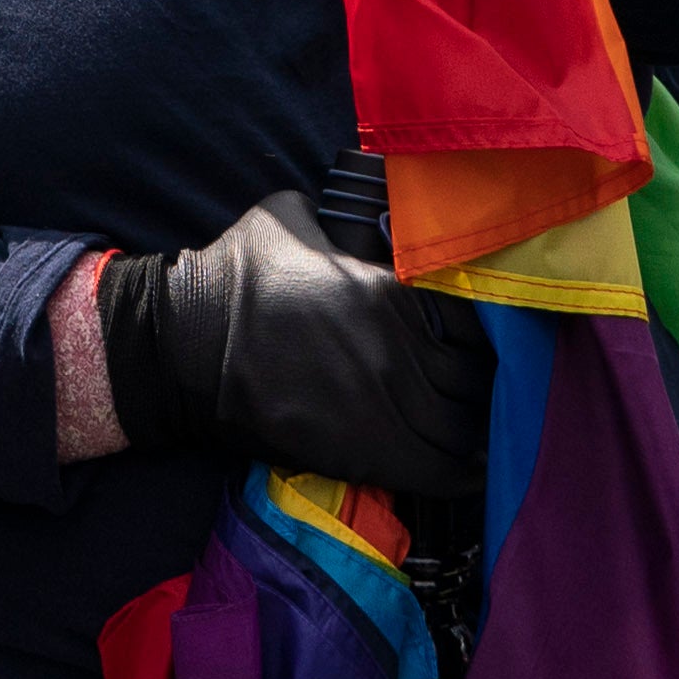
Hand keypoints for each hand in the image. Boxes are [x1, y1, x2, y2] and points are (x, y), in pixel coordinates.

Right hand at [98, 185, 497, 493]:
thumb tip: (363, 206)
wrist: (187, 346)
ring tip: (484, 429)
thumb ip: (341, 216)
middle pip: (478, 377)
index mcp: (390, 288)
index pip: (476, 318)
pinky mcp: (364, 450)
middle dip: (490, 385)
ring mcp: (385, 402)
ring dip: (481, 428)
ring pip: (465, 425)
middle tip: (489, 389)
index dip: (490, 334)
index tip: (489, 343)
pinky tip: (475, 466)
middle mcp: (399, 346)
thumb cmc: (237, 274)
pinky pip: (439, 470)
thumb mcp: (293, 214)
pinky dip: (465, 471)